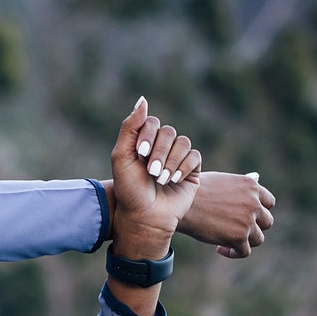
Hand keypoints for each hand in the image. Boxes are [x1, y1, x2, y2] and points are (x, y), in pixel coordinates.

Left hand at [110, 96, 199, 255]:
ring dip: (171, 162)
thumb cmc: (129, 190)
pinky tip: (174, 181)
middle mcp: (161, 148)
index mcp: (143, 143)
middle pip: (168, 132)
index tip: (140, 154)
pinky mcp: (192, 171)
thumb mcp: (122, 157)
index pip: (151, 123)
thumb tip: (143, 98)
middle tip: (151, 173)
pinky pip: (195, 157)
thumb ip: (130, 127)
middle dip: (159, 152)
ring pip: (183, 143)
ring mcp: (177, 159)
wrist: (145, 217)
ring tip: (161, 180)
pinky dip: (184, 168)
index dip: (147, 136)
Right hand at [177, 169, 275, 257]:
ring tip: (229, 242)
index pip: (269, 202)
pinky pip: (245, 251)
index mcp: (251, 186)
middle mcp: (254, 202)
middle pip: (266, 221)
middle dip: (254, 227)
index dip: (260, 211)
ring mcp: (248, 220)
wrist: (178, 202)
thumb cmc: (193, 191)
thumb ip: (238, 190)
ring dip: (245, 241)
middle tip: (239, 230)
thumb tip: (250, 193)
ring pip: (258, 238)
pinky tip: (220, 249)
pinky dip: (234, 253)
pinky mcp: (239, 237)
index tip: (249, 216)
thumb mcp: (220, 182)